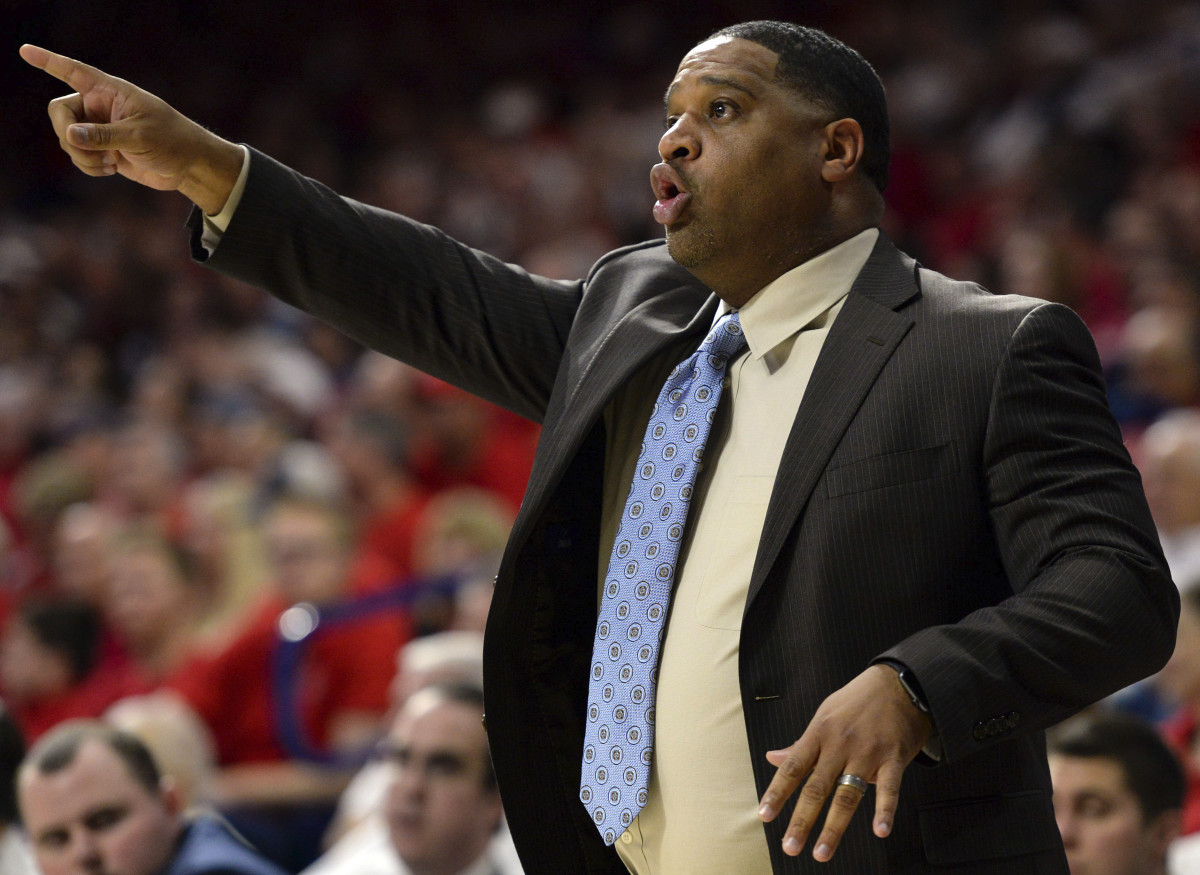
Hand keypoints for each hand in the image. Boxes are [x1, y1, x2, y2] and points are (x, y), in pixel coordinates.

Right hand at [19, 44, 243, 214]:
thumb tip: (70, 135)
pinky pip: (78, 157)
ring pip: (67, 139)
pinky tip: (110, 169)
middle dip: (68, 134)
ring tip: (109, 163)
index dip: (48, 61)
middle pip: (60, 113)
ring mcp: (100, 129)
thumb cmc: (172, 141)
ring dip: (81, 156)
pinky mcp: (103, 150)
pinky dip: (87, 166)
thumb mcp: (140, 136)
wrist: (189, 166)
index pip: (74, 71)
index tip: (25, 51)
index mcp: (110, 92)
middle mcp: (100, 107)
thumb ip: (104, 136)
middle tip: (88, 150)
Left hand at [757, 663, 932, 861]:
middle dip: (801, 819)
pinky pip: (889, 788)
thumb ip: (801, 744)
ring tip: (821, 852)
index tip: (764, 815)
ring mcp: (867, 752)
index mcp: (819, 733)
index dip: (777, 792)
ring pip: (848, 795)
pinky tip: (879, 830)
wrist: (898, 683)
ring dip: (834, 827)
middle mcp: (840, 745)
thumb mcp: (824, 715)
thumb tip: (771, 757)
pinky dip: (885, 810)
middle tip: (789, 847)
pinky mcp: (894, 757)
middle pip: (816, 787)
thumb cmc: (857, 701)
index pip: (793, 767)